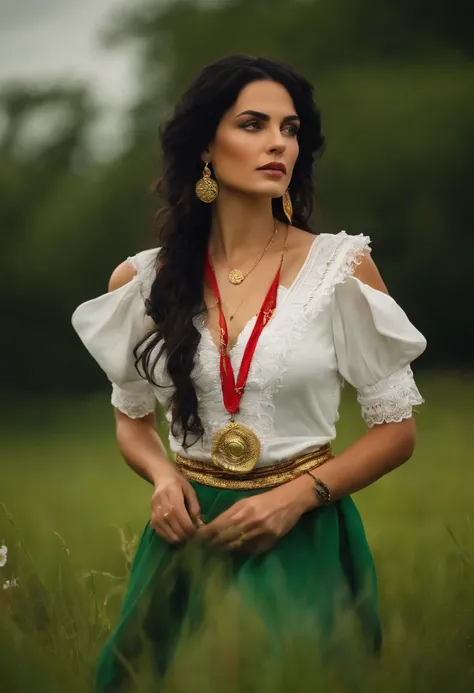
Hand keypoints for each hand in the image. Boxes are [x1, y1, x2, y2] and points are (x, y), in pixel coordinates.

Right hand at [150, 468, 201, 543]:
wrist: (162, 478)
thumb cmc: (179, 483)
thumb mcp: (190, 490)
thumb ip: (195, 506)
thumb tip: (198, 523)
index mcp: (172, 495)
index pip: (181, 516)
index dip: (190, 527)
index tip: (197, 531)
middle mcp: (162, 505)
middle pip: (174, 526)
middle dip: (185, 535)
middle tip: (193, 536)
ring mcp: (155, 513)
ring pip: (167, 532)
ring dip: (178, 538)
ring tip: (186, 537)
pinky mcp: (151, 518)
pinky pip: (160, 533)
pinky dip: (169, 538)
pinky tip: (177, 536)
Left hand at [197, 478, 311, 552]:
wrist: (289, 501)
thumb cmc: (264, 500)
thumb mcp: (245, 502)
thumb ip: (231, 515)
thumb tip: (214, 529)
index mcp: (242, 508)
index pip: (219, 524)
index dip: (206, 534)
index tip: (196, 539)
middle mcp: (250, 520)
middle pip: (225, 537)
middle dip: (212, 544)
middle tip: (201, 549)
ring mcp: (261, 532)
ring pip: (236, 545)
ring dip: (223, 549)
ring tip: (214, 552)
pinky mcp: (270, 541)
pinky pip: (251, 550)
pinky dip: (241, 551)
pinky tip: (233, 552)